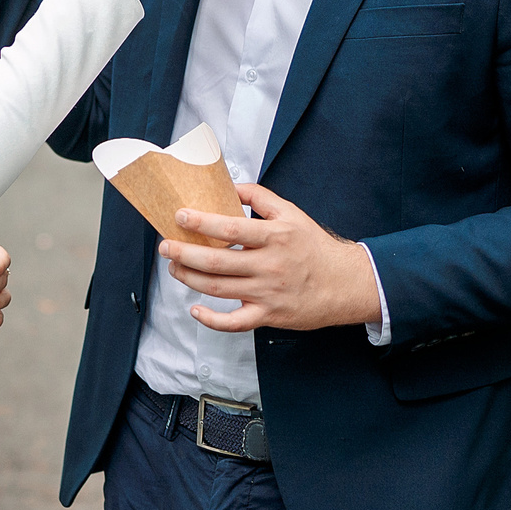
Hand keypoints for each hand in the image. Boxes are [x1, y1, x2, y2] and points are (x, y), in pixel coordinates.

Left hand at [161, 184, 380, 331]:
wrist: (344, 284)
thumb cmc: (314, 247)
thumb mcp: (291, 213)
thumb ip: (260, 197)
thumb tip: (230, 186)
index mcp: (274, 236)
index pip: (230, 228)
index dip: (201, 222)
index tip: (180, 216)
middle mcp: (269, 265)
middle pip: (216, 262)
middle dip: (184, 254)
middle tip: (166, 246)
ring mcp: (267, 293)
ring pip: (218, 289)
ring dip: (189, 278)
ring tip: (175, 268)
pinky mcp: (269, 316)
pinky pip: (234, 323)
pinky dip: (211, 319)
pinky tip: (195, 309)